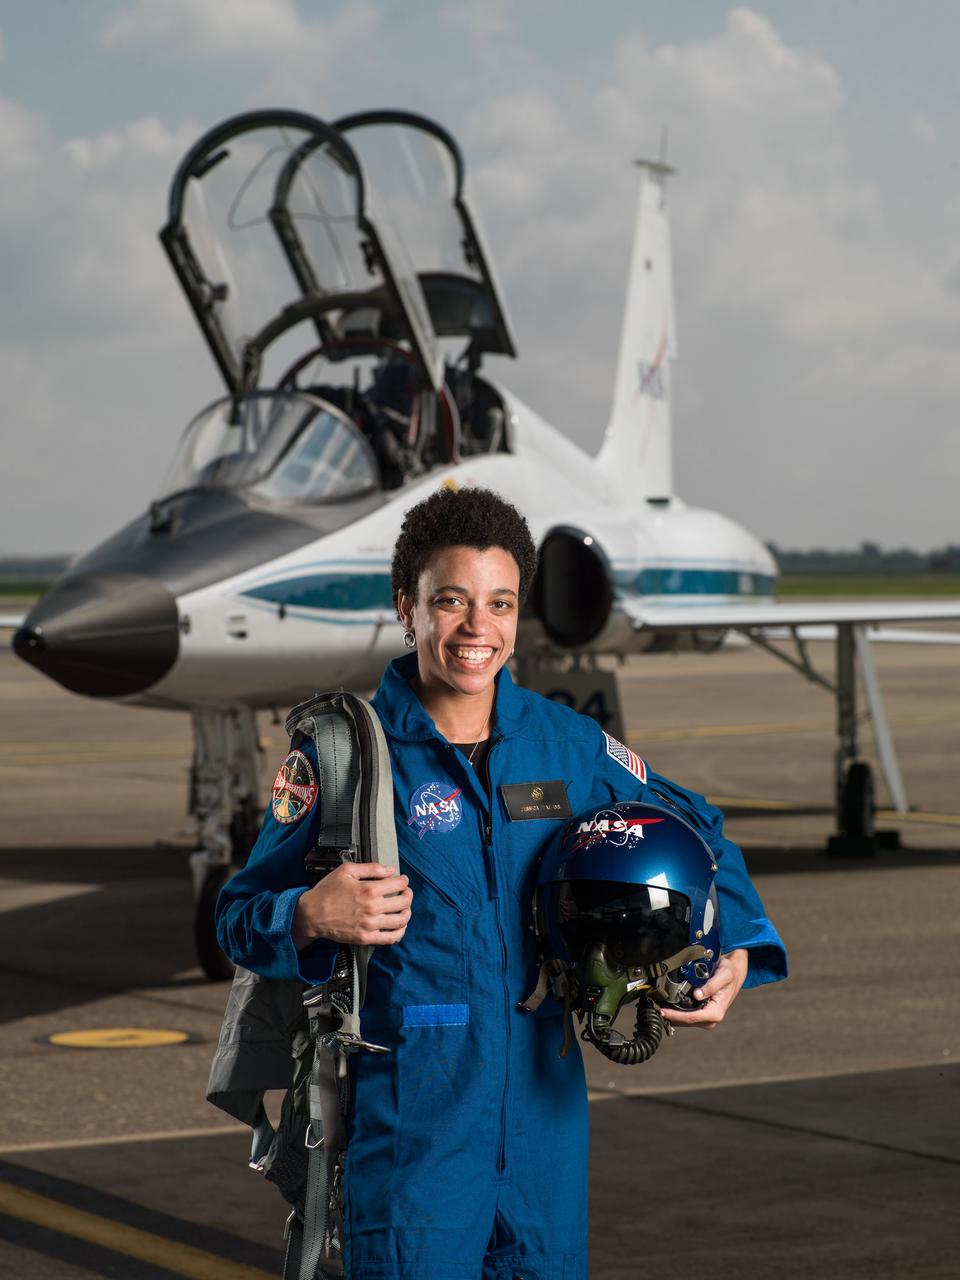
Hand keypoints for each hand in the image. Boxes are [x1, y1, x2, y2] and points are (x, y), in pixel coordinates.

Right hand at [292, 862, 411, 948]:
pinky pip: (391, 938)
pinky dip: (400, 932)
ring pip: (401, 920)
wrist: (312, 914)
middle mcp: (372, 908)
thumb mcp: (346, 871)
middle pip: (404, 901)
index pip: (399, 884)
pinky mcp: (366, 938)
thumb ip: (371, 868)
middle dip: (408, 895)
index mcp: (369, 890)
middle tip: (405, 893)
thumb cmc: (327, 892)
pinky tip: (399, 926)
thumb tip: (389, 870)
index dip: (404, 880)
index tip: (402, 880)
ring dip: (407, 912)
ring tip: (404, 908)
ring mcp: (370, 925)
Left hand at [660, 949, 747, 1029]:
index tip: (663, 1011)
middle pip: (686, 1022)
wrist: (733, 973)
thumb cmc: (729, 973)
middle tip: (655, 1008)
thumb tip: (697, 995)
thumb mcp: (723, 975)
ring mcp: (706, 1018)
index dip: (676, 1016)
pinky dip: (676, 1013)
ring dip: (672, 1016)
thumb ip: (711, 985)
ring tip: (657, 1007)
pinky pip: (687, 1017)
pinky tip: (667, 1007)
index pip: (692, 1017)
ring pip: (685, 1021)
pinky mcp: (702, 1014)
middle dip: (671, 1017)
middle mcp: (711, 1018)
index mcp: (716, 1012)